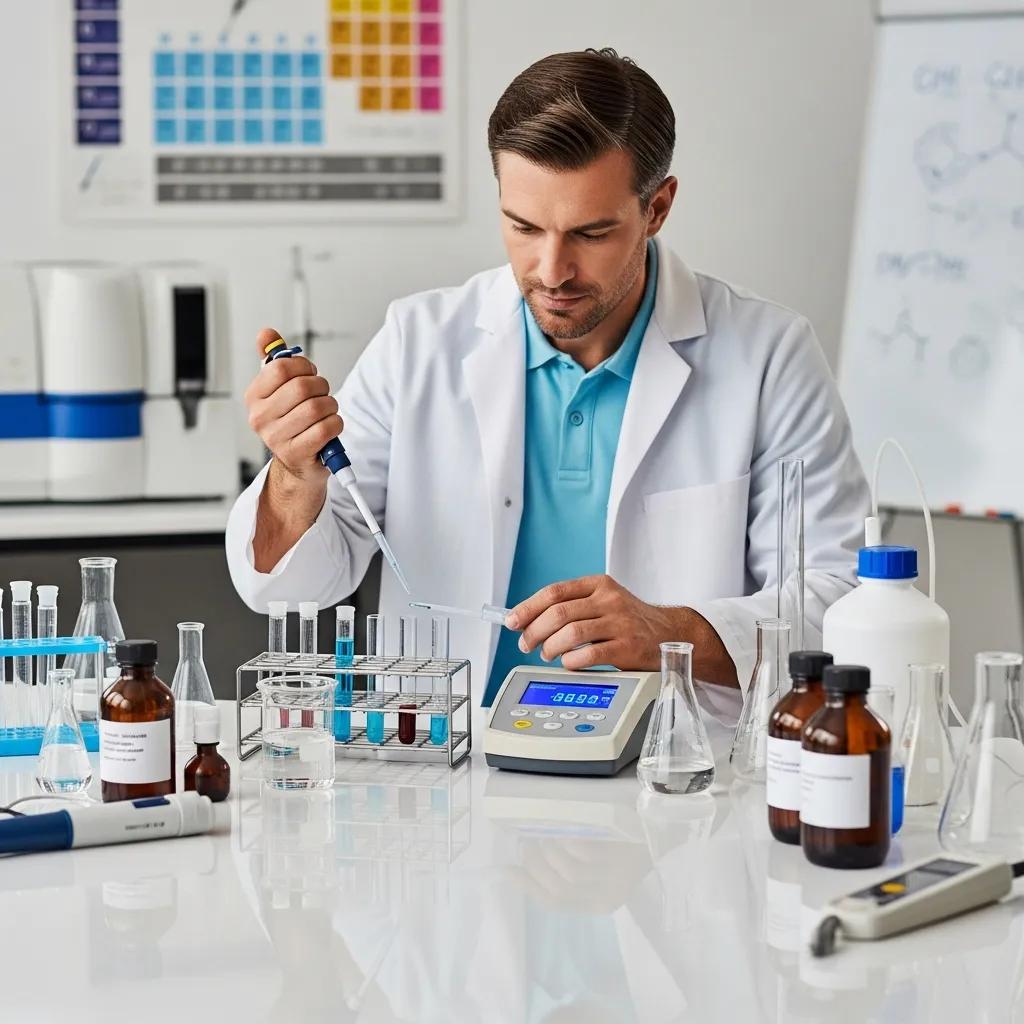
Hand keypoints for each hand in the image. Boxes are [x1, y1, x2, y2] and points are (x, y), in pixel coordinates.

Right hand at [244, 327, 342, 487]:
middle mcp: (260, 417)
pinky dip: (335, 424)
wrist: (298, 464)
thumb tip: (266, 334)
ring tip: (326, 412)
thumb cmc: (291, 422)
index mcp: (254, 397)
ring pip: (316, 408)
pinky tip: (329, 427)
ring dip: (330, 406)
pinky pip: (326, 428)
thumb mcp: (278, 390)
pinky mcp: (296, 454)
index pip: (280, 367)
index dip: (304, 366)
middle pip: (302, 387)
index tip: (309, 373)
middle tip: (321, 394)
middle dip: (321, 387)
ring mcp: (276, 438)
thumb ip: (273, 359)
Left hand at [507, 574, 738, 685]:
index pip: (554, 592)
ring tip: (546, 654)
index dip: (528, 607)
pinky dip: (572, 661)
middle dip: (534, 631)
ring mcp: (620, 622)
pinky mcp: (628, 646)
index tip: (512, 621)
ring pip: (571, 632)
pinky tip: (568, 664)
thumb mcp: (604, 602)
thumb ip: (573, 606)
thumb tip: (529, 620)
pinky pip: (590, 654)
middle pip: (558, 612)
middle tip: (526, 644)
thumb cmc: (631, 621)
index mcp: (599, 585)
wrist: (672, 634)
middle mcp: (609, 600)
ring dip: (550, 647)